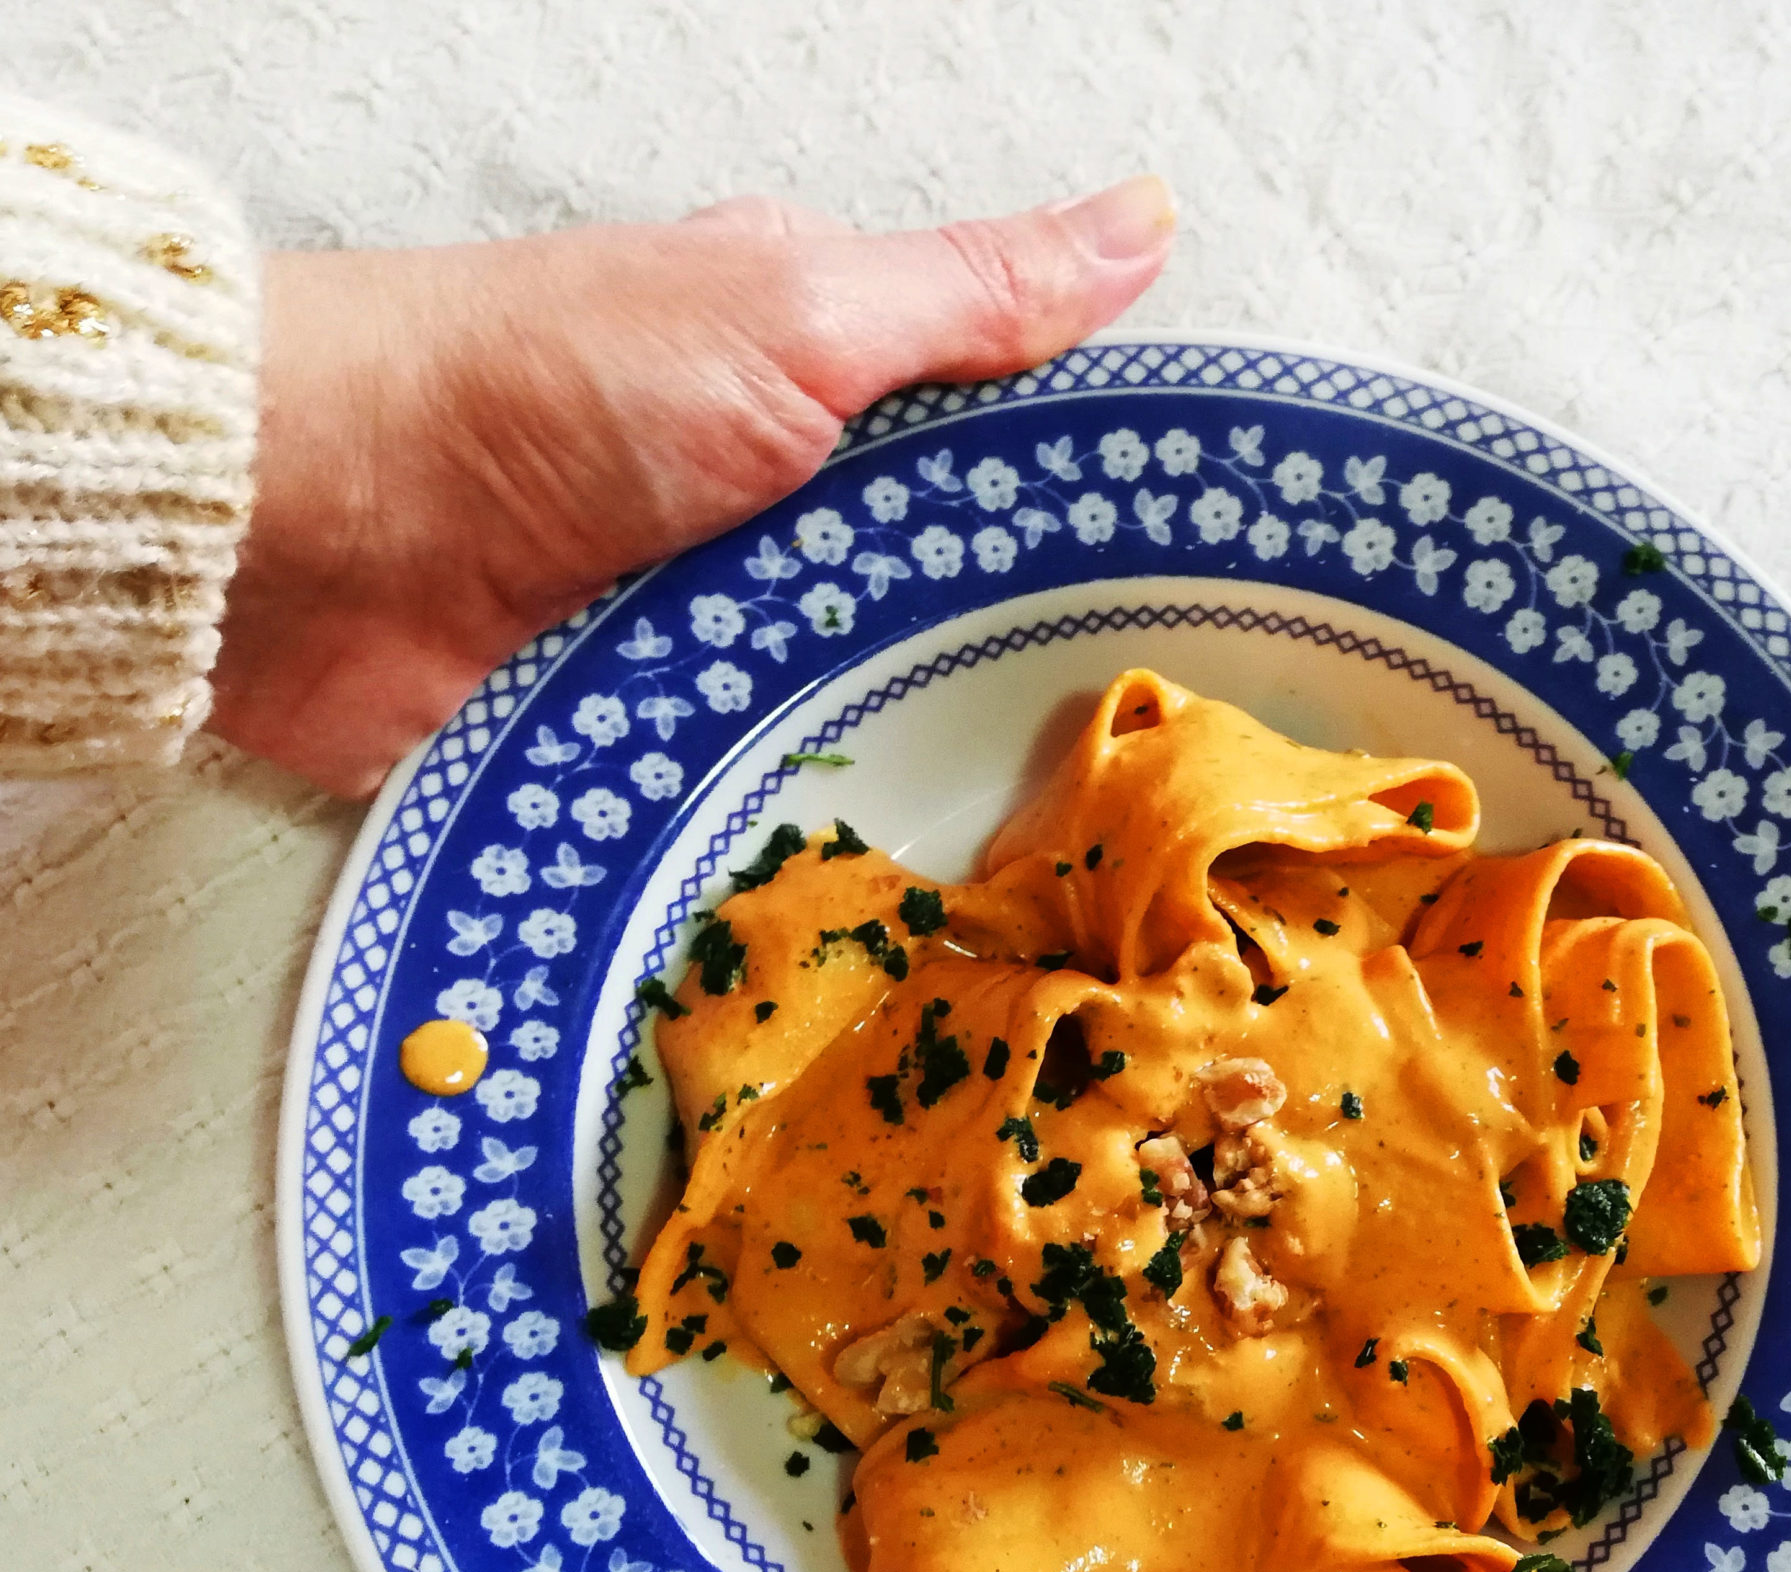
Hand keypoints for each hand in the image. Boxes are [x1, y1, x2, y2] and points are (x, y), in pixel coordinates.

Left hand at [209, 176, 1177, 795]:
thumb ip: (973, 295)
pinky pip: (767, 786)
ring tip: (1024, 831)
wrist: (320, 533)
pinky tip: (889, 864)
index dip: (1100, 510)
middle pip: (951, 597)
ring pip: (870, 703)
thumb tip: (1141, 220)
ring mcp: (720, 625)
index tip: (1202, 589)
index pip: (1009, 450)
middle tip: (1122, 744)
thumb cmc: (540, 386)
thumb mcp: (798, 312)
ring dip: (914, 752)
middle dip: (1013, 662)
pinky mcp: (655, 731)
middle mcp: (780, 503)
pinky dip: (807, 810)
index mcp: (825, 377)